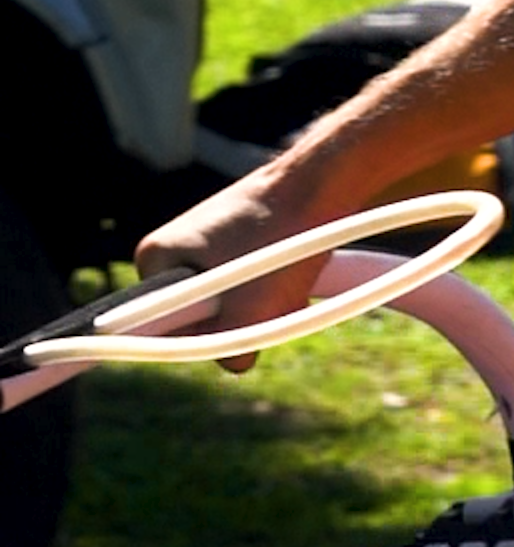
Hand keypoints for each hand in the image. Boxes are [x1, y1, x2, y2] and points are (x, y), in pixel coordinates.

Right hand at [131, 159, 351, 373]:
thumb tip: (234, 363)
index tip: (225, 330)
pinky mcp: (242, 235)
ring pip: (233, 297)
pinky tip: (298, 270)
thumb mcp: (250, 312)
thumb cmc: (281, 242)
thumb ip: (229, 351)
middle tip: (270, 299)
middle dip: (238, 318)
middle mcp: (173, 245)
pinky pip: (253, 278)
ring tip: (289, 278)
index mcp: (154, 257)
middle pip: (200, 313)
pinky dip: (275, 283)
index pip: (160, 325)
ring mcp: (208, 238)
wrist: (326, 183)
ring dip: (263, 302)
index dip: (198, 337)